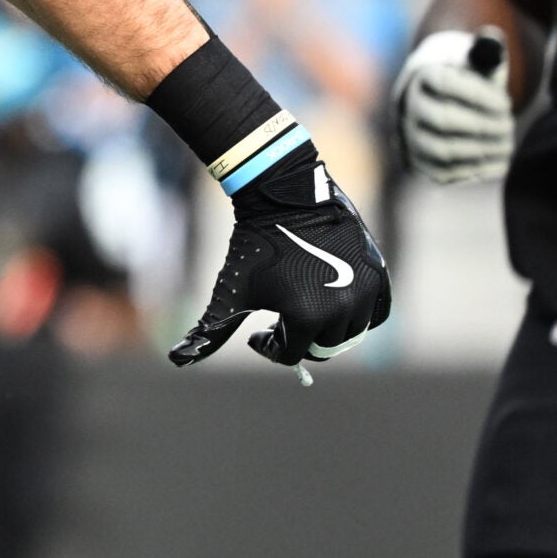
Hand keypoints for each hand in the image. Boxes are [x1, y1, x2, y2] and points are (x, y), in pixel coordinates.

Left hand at [172, 141, 391, 375]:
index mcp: (306, 318)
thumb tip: (179, 359)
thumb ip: (209, 331)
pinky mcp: (378, 274)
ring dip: (327, 329)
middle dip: (298, 339)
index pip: (290, 355)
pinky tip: (334, 303)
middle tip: (282, 321)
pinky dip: (359, 316)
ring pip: (348, 333)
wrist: (284, 197)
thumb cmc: (253, 246)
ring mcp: (364, 291)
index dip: (268, 347)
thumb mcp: (229, 292)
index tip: (256, 333)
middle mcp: (341, 309)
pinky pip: (376, 313)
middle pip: (322, 347)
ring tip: (304, 308)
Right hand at [395, 28, 513, 183]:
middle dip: (483, 125)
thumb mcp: (476, 59)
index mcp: (422, 76)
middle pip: (443, 119)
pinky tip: (500, 162)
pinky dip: (476, 171)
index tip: (506, 103)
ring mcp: (410, 137)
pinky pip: (445, 173)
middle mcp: (409, 108)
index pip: (447, 84)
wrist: (438, 101)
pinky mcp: (418, 163)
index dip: (481, 96)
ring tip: (508, 144)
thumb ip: (487, 48)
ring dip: (482, 150)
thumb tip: (493, 39)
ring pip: (443, 150)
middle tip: (509, 125)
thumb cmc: (467, 78)